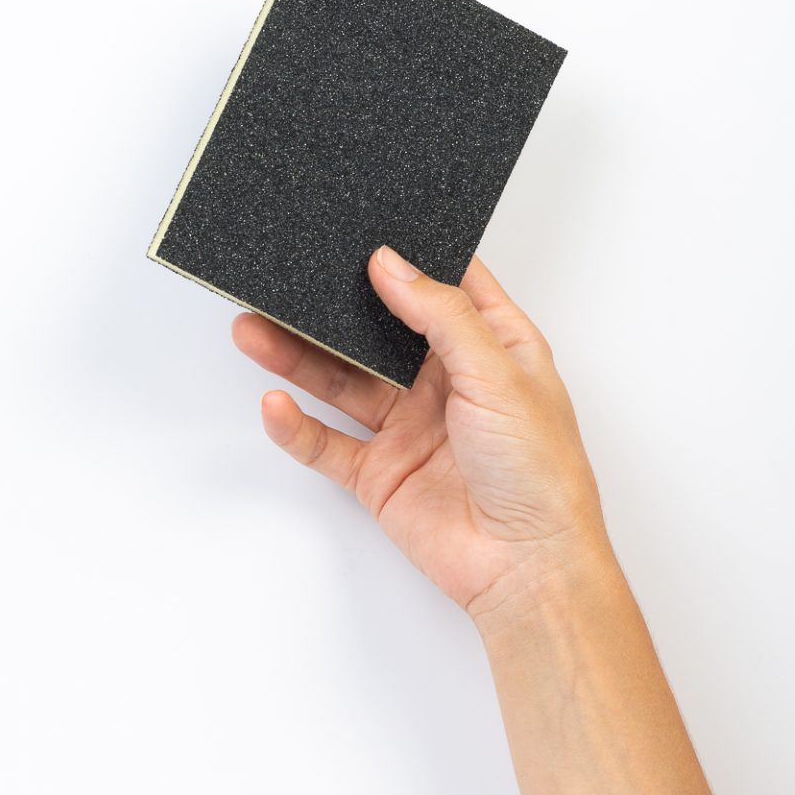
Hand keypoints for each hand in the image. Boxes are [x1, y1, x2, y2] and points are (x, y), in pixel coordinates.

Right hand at [230, 244, 613, 628]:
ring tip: (253, 328)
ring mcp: (410, 428)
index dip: (408, 258)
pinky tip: (273, 403)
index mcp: (492, 350)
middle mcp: (447, 384)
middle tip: (285, 277)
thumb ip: (441, 316)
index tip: (362, 227)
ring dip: (298, 357)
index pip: (445, 287)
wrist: (526, 567)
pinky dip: (296, 426)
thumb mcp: (498, 374)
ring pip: (341, 381)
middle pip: (378, 331)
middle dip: (334, 306)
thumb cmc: (540, 473)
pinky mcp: (381, 475)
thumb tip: (392, 264)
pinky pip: (327, 443)